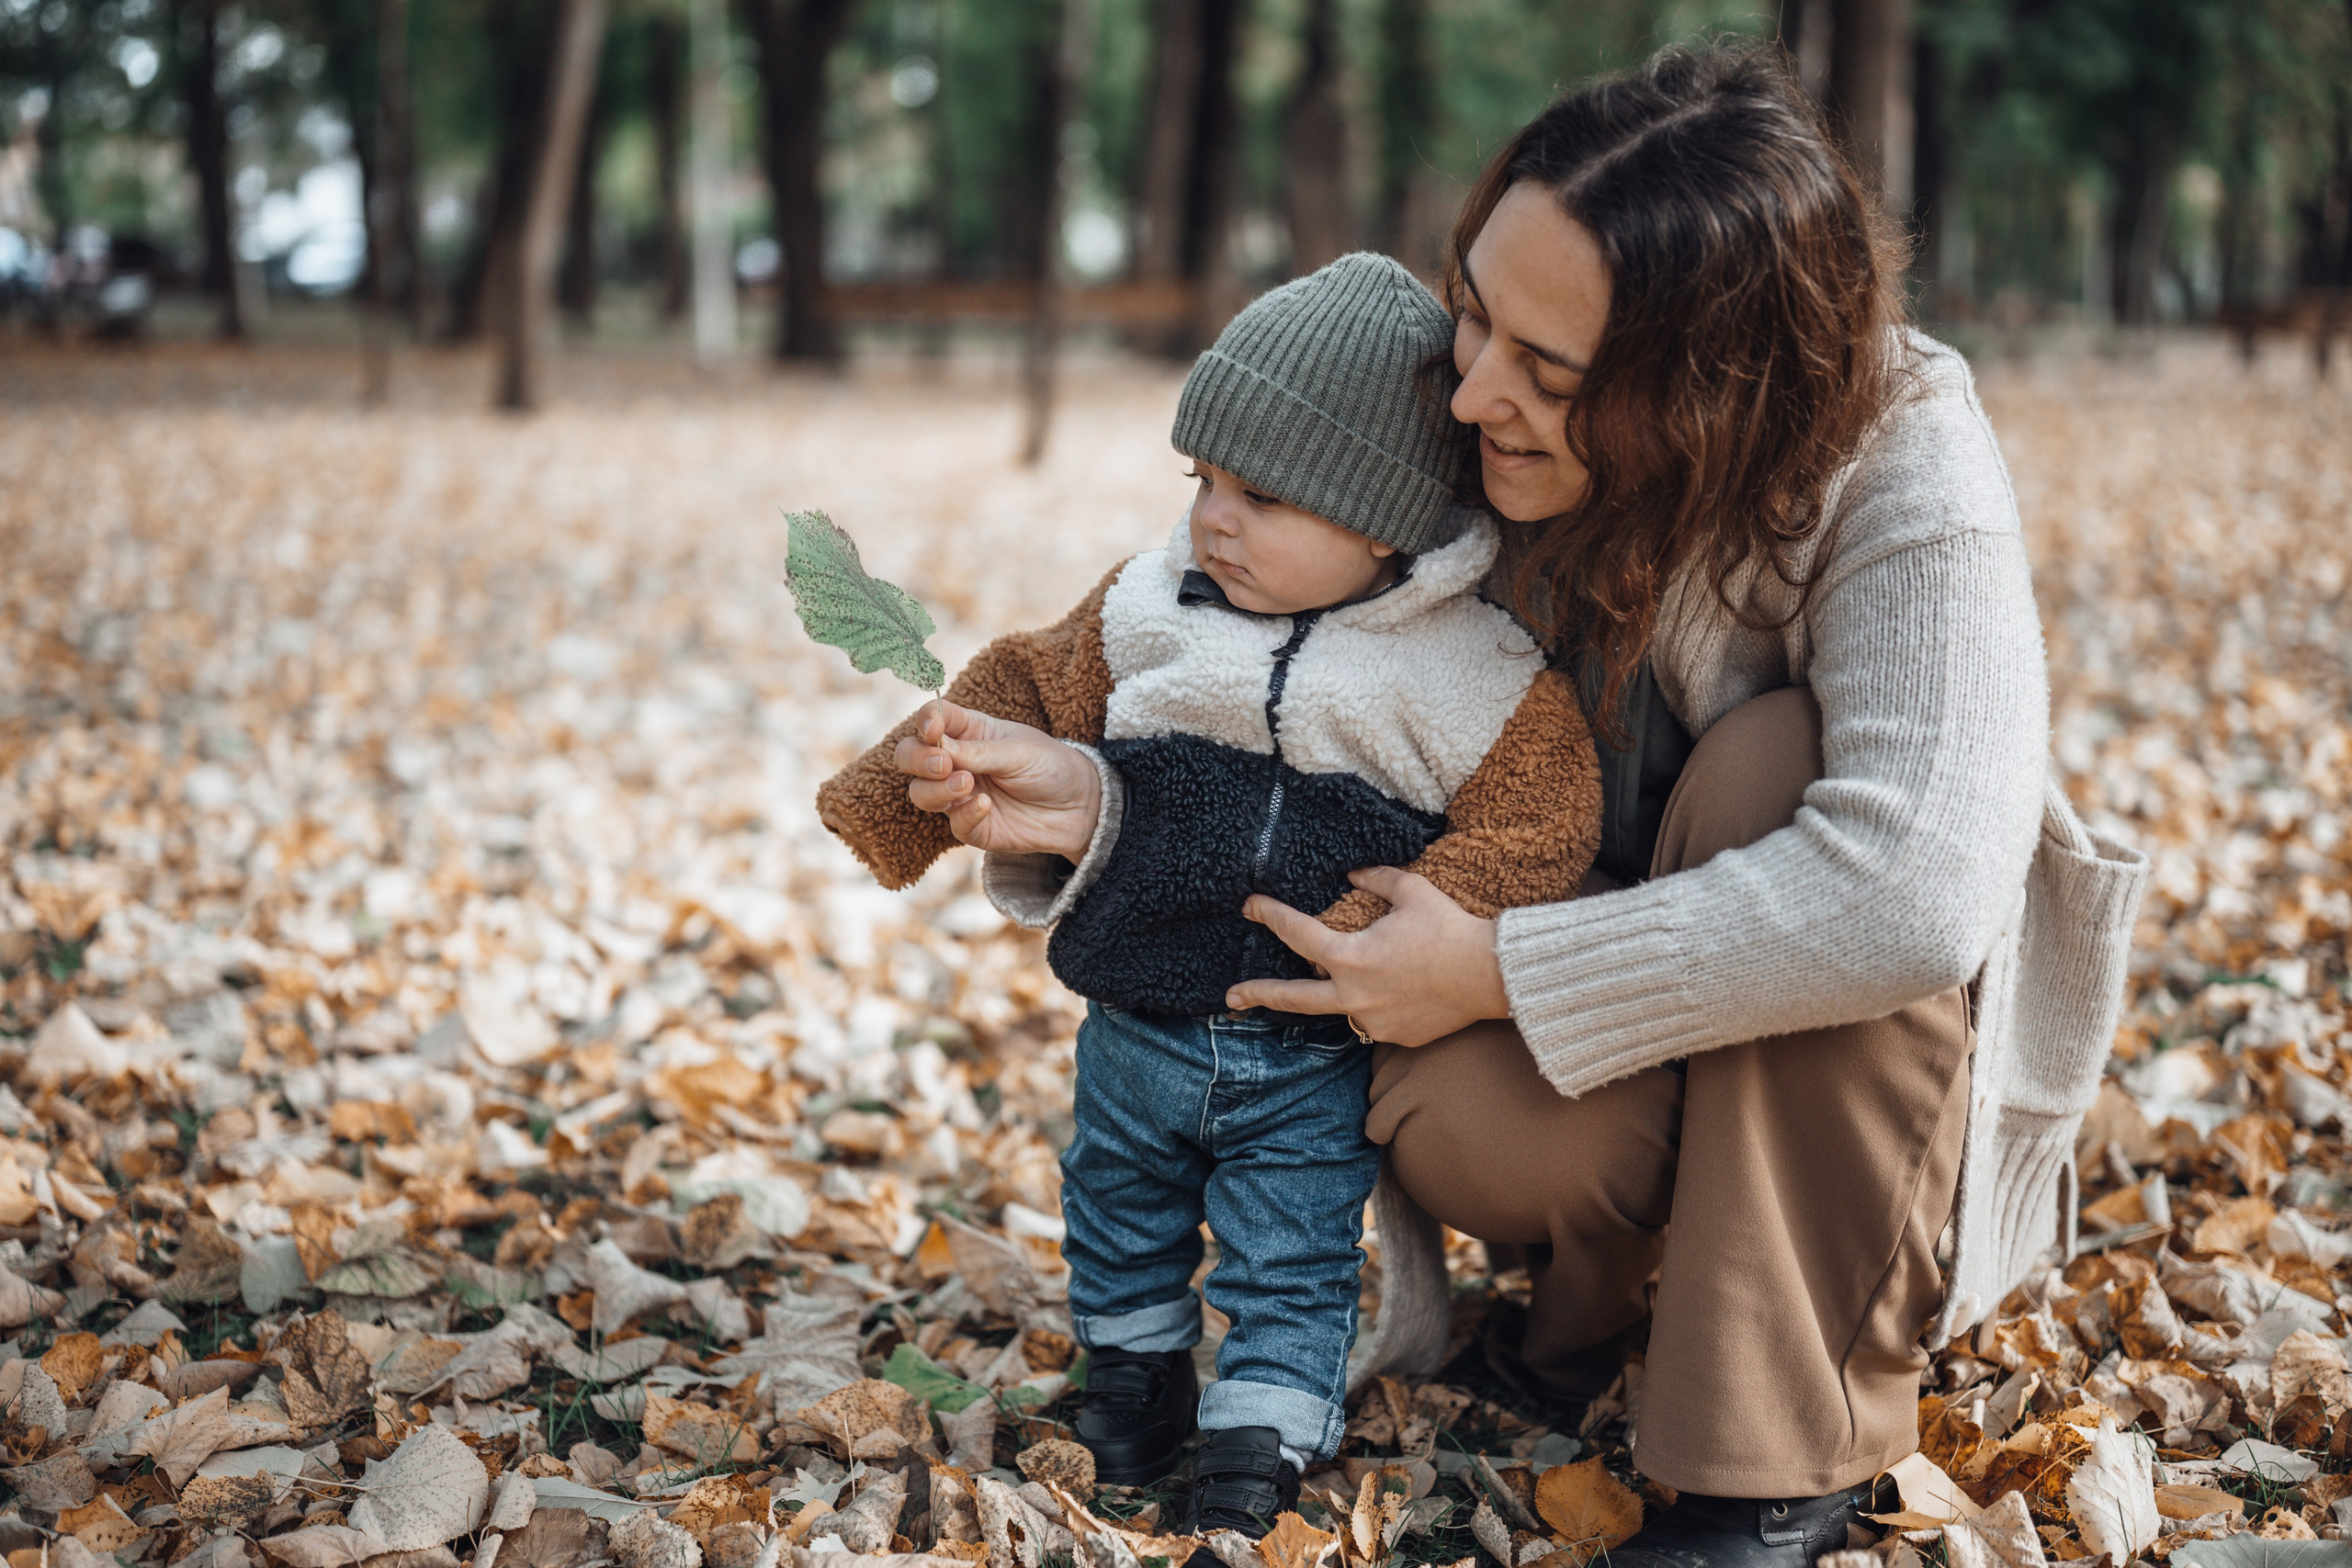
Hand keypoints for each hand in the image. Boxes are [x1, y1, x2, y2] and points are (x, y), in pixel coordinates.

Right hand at [893, 699, 1102, 860]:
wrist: (1079, 807)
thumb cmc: (1050, 766)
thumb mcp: (1019, 750)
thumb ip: (978, 752)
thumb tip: (938, 747)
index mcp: (968, 732)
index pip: (930, 719)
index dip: (925, 721)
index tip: (934, 729)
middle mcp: (956, 762)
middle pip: (909, 757)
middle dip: (917, 759)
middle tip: (944, 764)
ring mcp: (960, 795)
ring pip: (920, 793)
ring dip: (936, 789)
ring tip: (967, 784)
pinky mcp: (972, 826)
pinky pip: (953, 823)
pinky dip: (964, 813)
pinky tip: (986, 805)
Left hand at [1223, 867, 1510, 1044]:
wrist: (1491, 975)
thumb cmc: (1450, 929)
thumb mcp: (1411, 890)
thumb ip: (1374, 879)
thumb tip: (1351, 874)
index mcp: (1351, 957)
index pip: (1297, 935)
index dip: (1270, 916)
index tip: (1251, 906)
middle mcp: (1354, 995)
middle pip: (1293, 999)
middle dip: (1258, 996)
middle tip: (1232, 996)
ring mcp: (1373, 1021)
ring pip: (1339, 1007)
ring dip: (1335, 993)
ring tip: (1348, 979)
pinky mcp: (1395, 1036)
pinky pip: (1372, 1018)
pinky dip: (1373, 1003)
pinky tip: (1394, 990)